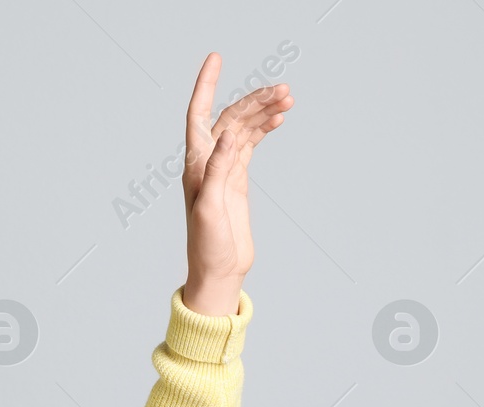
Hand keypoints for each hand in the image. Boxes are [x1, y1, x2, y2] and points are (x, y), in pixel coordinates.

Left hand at [180, 53, 293, 315]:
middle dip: (254, 99)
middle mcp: (206, 163)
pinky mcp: (236, 180)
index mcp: (195, 165)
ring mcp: (223, 170)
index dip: (206, 85)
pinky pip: (250, 145)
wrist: (218, 271)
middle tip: (284, 90)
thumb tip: (229, 132)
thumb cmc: (208, 246)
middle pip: (229, 117)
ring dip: (263, 111)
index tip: (215, 57)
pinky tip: (278, 118)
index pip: (198, 114)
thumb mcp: (210, 207)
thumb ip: (218, 169)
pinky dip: (263, 129)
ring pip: (243, 129)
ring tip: (288, 98)